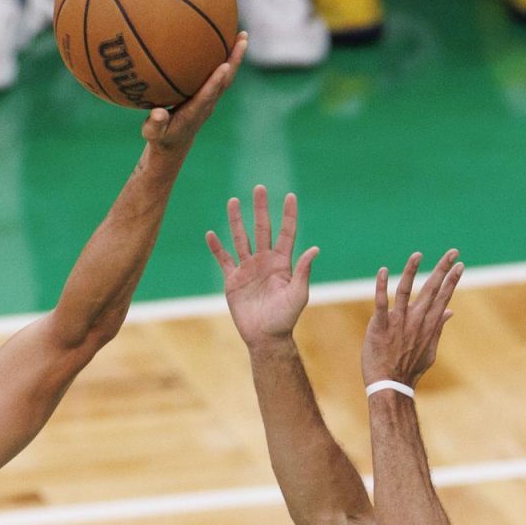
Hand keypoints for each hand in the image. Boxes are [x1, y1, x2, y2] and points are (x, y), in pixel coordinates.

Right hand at [141, 32, 247, 153]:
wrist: (174, 145)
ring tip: (242, 35)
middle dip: (235, 60)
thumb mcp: (152, 134)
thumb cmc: (160, 137)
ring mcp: (210, 98)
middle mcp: (207, 104)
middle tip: (243, 39)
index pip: (208, 95)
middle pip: (225, 81)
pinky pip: (220, 74)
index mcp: (194, 112)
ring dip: (235, 56)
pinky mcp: (208, 94)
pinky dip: (225, 58)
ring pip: (226, 76)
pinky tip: (223, 39)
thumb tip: (158, 113)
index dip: (216, 81)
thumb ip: (155, 124)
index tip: (224, 66)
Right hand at [206, 185, 318, 346]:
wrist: (266, 337)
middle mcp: (265, 261)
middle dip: (260, 209)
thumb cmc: (286, 318)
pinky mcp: (233, 280)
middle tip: (259, 187)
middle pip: (262, 229)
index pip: (287, 233)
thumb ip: (303, 271)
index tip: (290, 196)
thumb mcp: (298, 294)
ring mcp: (248, 269)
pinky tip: (211, 234)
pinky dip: (216, 247)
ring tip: (233, 201)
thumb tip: (314, 248)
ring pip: (241, 239)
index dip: (288, 215)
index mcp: (282, 263)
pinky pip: (223, 259)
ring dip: (237, 220)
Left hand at [362, 249, 462, 387]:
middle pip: (431, 290)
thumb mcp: (429, 350)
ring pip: (406, 290)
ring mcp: (398, 322)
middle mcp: (416, 321)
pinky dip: (381, 286)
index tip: (460, 265)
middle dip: (443, 269)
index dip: (452, 280)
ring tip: (418, 254)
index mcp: (428, 326)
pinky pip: (380, 303)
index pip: (443, 297)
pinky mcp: (379, 326)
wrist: (390, 386)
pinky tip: (383, 271)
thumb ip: (439, 328)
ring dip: (412, 271)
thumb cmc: (409, 369)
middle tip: (453, 252)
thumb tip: (450, 312)